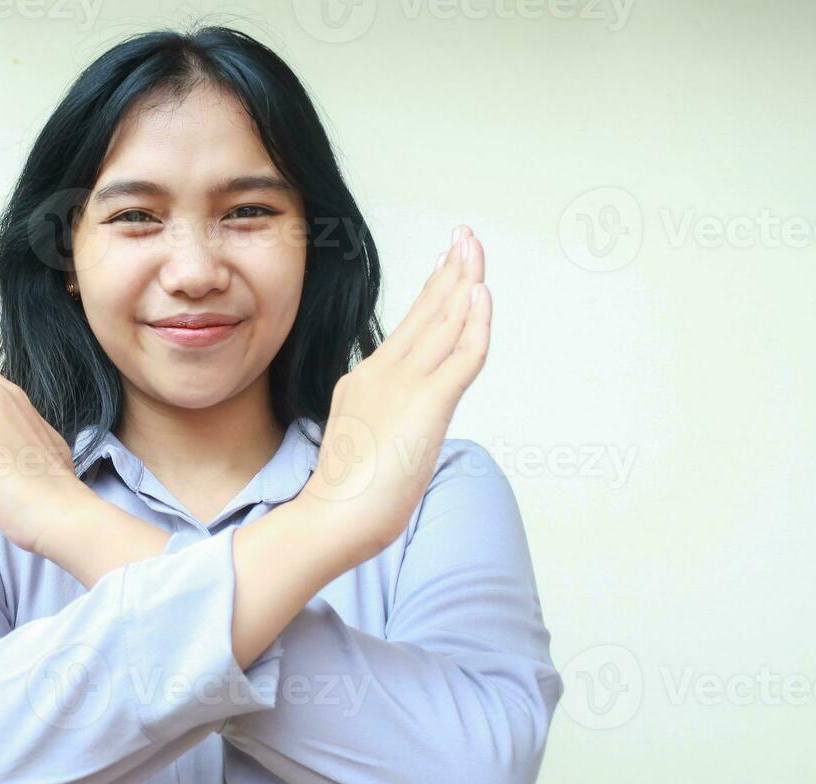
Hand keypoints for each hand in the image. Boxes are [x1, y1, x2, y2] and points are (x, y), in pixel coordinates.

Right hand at [297, 225, 489, 564]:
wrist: (332, 517)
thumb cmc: (346, 496)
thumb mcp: (365, 442)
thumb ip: (383, 422)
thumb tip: (398, 425)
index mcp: (366, 379)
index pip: (409, 327)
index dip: (433, 291)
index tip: (447, 264)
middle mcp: (383, 372)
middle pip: (427, 311)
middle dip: (450, 270)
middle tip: (465, 235)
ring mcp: (404, 384)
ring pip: (444, 321)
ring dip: (465, 280)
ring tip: (475, 248)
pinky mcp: (427, 404)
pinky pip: (462, 354)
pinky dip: (477, 322)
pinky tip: (483, 293)